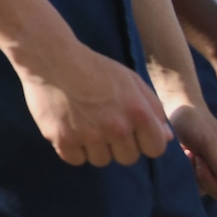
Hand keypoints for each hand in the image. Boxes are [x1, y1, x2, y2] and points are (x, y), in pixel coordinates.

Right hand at [14, 40, 172, 165]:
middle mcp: (116, 127)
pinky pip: (76, 160)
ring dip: (94, 146)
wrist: (50, 56)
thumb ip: (153, 109)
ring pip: (101, 161)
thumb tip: (166, 138)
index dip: (144, 140)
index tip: (130, 129)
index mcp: (138, 112)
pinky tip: (68, 126)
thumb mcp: (130, 80)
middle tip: (102, 121)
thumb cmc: (93, 67)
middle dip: (118, 144)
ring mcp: (89, 135)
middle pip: (128, 158)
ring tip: (83, 122)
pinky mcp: (62, 139)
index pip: (155, 149)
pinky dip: (72, 147)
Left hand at [170, 103, 216, 198]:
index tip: (198, 156)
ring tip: (186, 151)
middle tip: (190, 153)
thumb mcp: (209, 141)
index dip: (207, 177)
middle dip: (198, 174)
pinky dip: (181, 169)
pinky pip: (187, 182)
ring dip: (188, 170)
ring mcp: (207, 172)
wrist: (178, 110)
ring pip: (197, 188)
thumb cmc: (196, 122)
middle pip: (210, 191)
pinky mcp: (193, 170)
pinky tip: (181, 153)